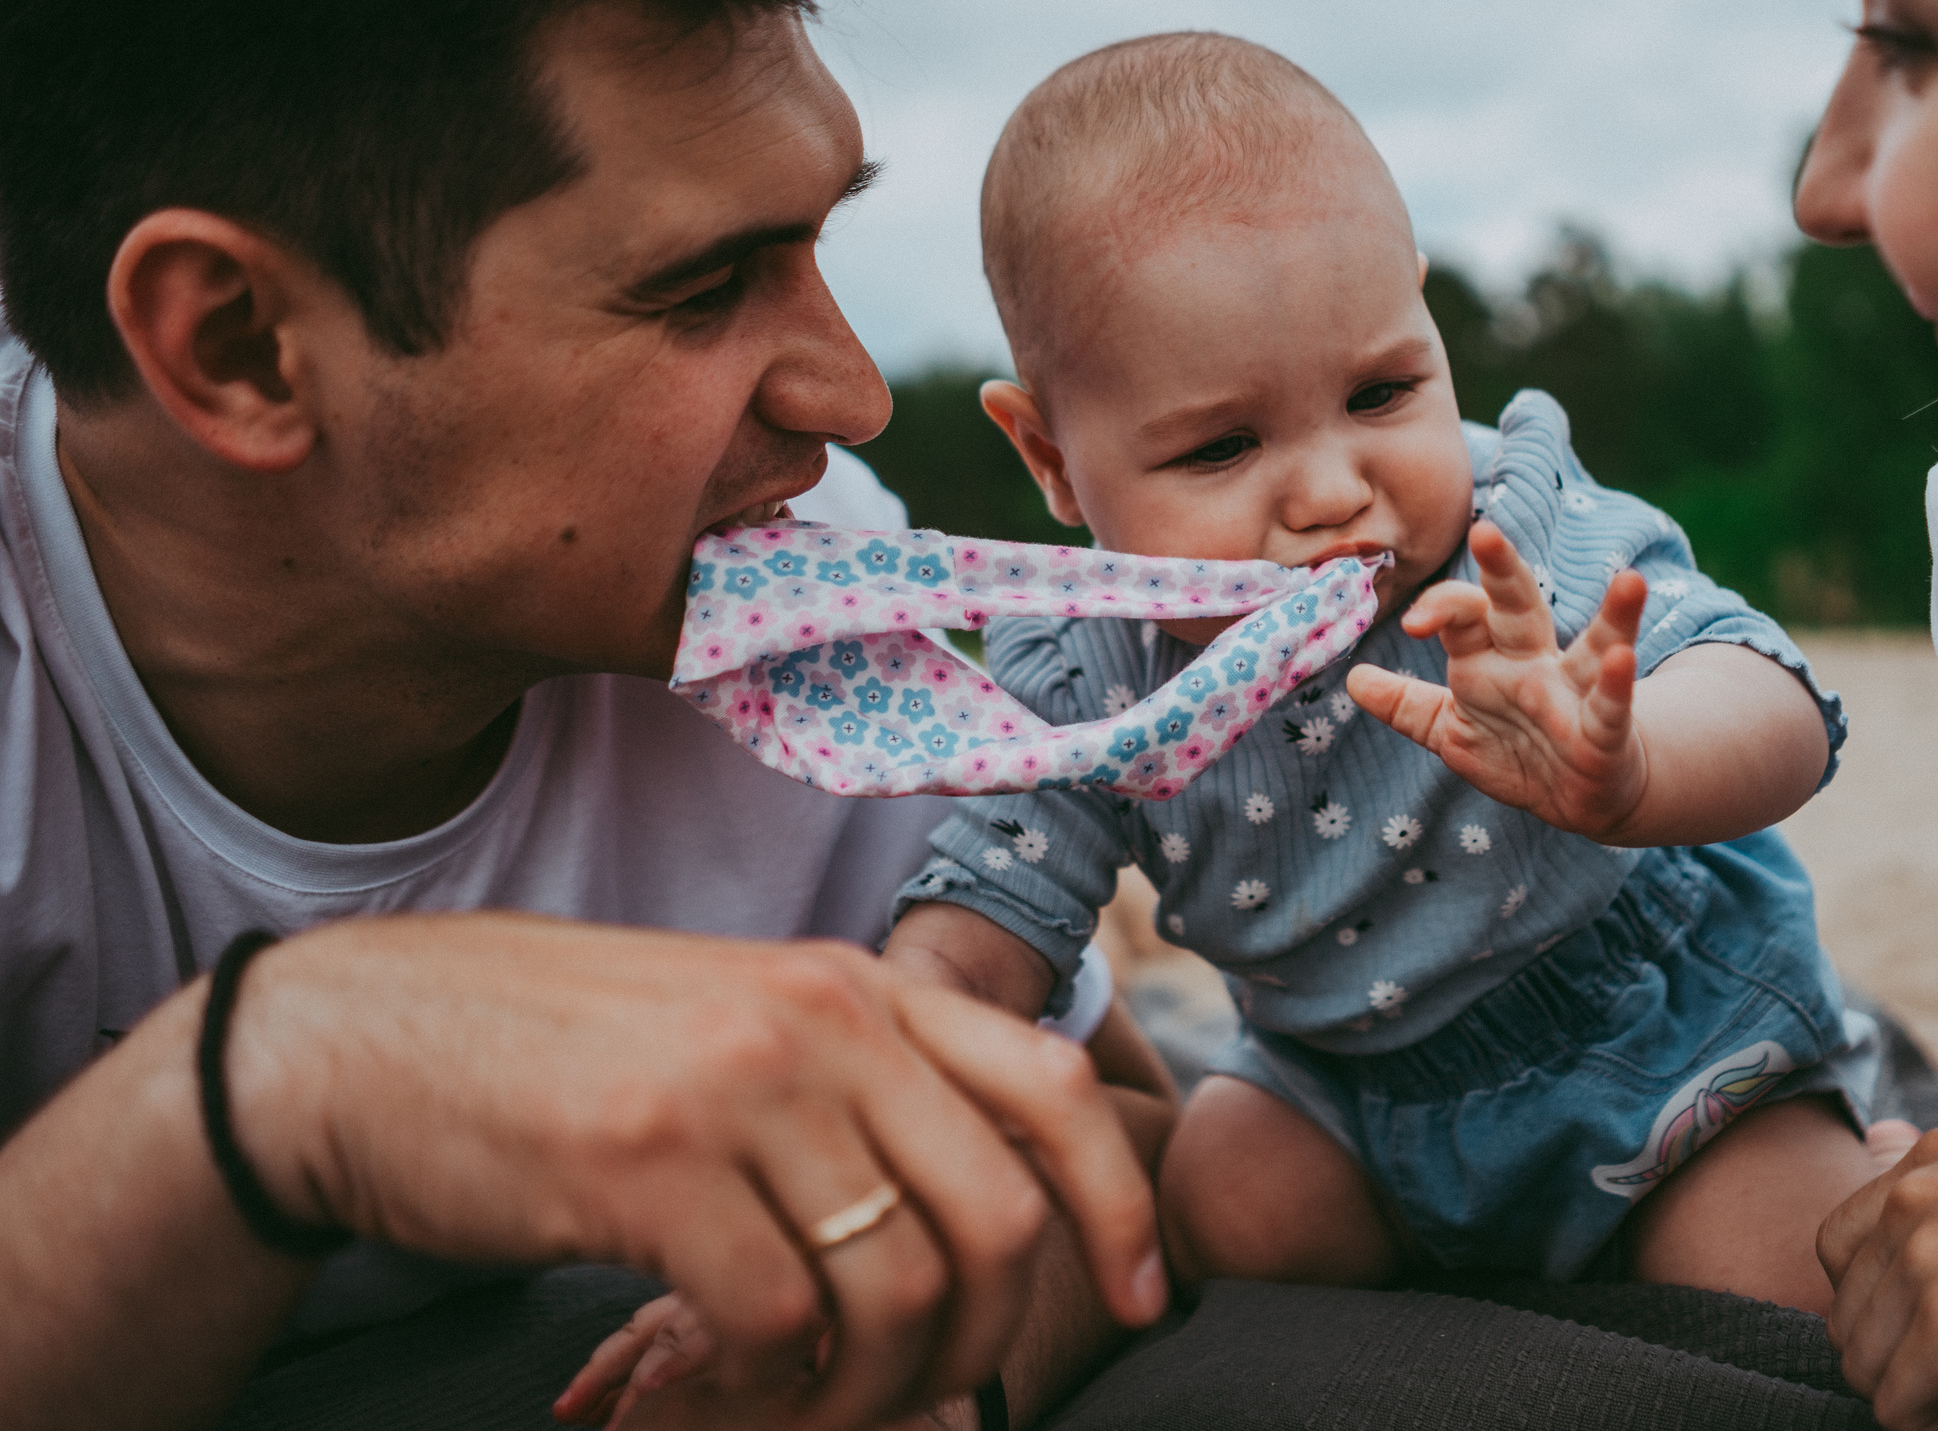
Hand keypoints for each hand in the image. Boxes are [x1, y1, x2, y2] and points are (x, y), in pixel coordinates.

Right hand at [230, 914, 1166, 1429]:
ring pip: (897, 1291)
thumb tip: (979, 1217)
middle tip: (914, 1398)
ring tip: (798, 1406)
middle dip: (982, 1345)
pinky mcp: (647, 1163)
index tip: (1136, 1299)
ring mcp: (739, 1084)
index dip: (1117, 1207)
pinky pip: (775, 1323)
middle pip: (999, 1218)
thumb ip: (862, 1088)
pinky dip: (763, 1389)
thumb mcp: (744, 1028)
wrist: (363, 1042)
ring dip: (865, 1393)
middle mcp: (822, 1019)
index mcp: (859, 985)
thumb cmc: (566, 1056)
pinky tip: (711, 1383)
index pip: (1054, 1090)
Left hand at [1347, 520, 1651, 838]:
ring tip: (1629, 579)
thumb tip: (1353, 679)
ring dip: (1612, 615)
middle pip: (1520, 607)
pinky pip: (1611, 706)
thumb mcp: (1450, 732)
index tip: (1412, 623)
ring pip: (1593, 644)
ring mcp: (1575, 696)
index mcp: (1491, 660)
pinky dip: (1616, 683)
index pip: (1465, 614)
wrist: (1577, 800)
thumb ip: (1406, 706)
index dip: (1440, 609)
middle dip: (1504, 570)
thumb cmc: (1515, 753)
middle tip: (1485, 531)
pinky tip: (1621, 657)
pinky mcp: (1605, 734)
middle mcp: (1535, 665)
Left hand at [1818, 1116, 1937, 1429]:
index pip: (1844, 1248)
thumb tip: (1920, 1225)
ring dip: (1930, 1399)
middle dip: (1908, 1360)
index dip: (1889, 1304)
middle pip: (1851, 1317)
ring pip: (1866, 1369)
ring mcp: (1925, 1265)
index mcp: (1932, 1158)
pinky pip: (1901, 1411)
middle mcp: (1912, 1201)